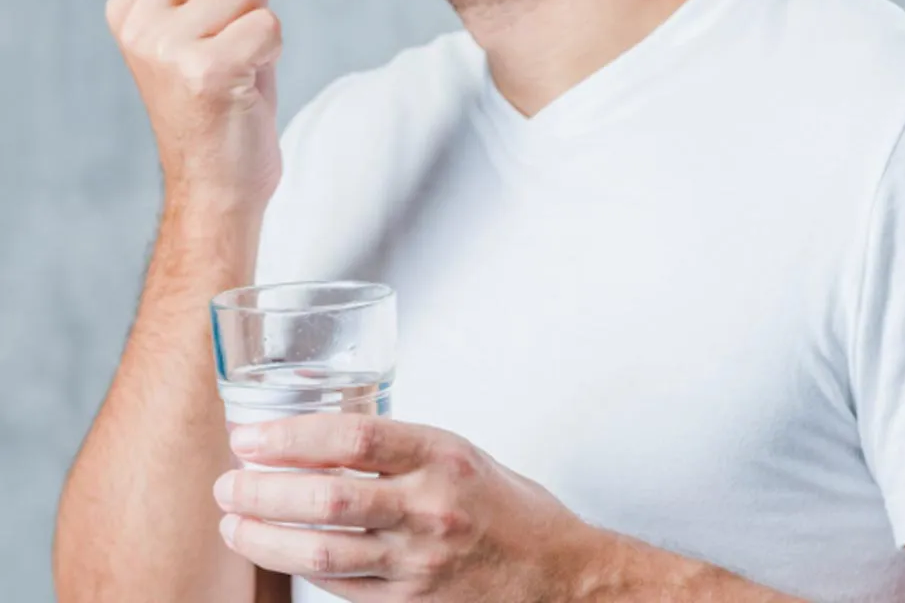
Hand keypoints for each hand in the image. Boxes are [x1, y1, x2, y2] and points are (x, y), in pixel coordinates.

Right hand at [106, 0, 290, 211]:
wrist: (222, 186)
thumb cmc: (229, 105)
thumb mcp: (236, 22)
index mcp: (131, 4)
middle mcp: (137, 21)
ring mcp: (164, 46)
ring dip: (264, 18)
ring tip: (247, 60)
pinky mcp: (204, 72)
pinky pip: (266, 23)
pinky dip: (274, 46)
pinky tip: (254, 80)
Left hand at [214, 415, 608, 602]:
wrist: (556, 571)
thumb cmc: (505, 505)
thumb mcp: (459, 453)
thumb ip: (397, 449)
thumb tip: (317, 440)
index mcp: (443, 457)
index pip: (352, 438)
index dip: (291, 436)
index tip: (251, 437)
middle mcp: (431, 508)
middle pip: (326, 499)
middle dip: (262, 491)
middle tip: (228, 483)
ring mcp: (418, 561)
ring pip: (321, 552)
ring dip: (264, 537)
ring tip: (234, 522)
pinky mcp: (409, 601)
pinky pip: (338, 585)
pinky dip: (299, 566)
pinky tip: (278, 550)